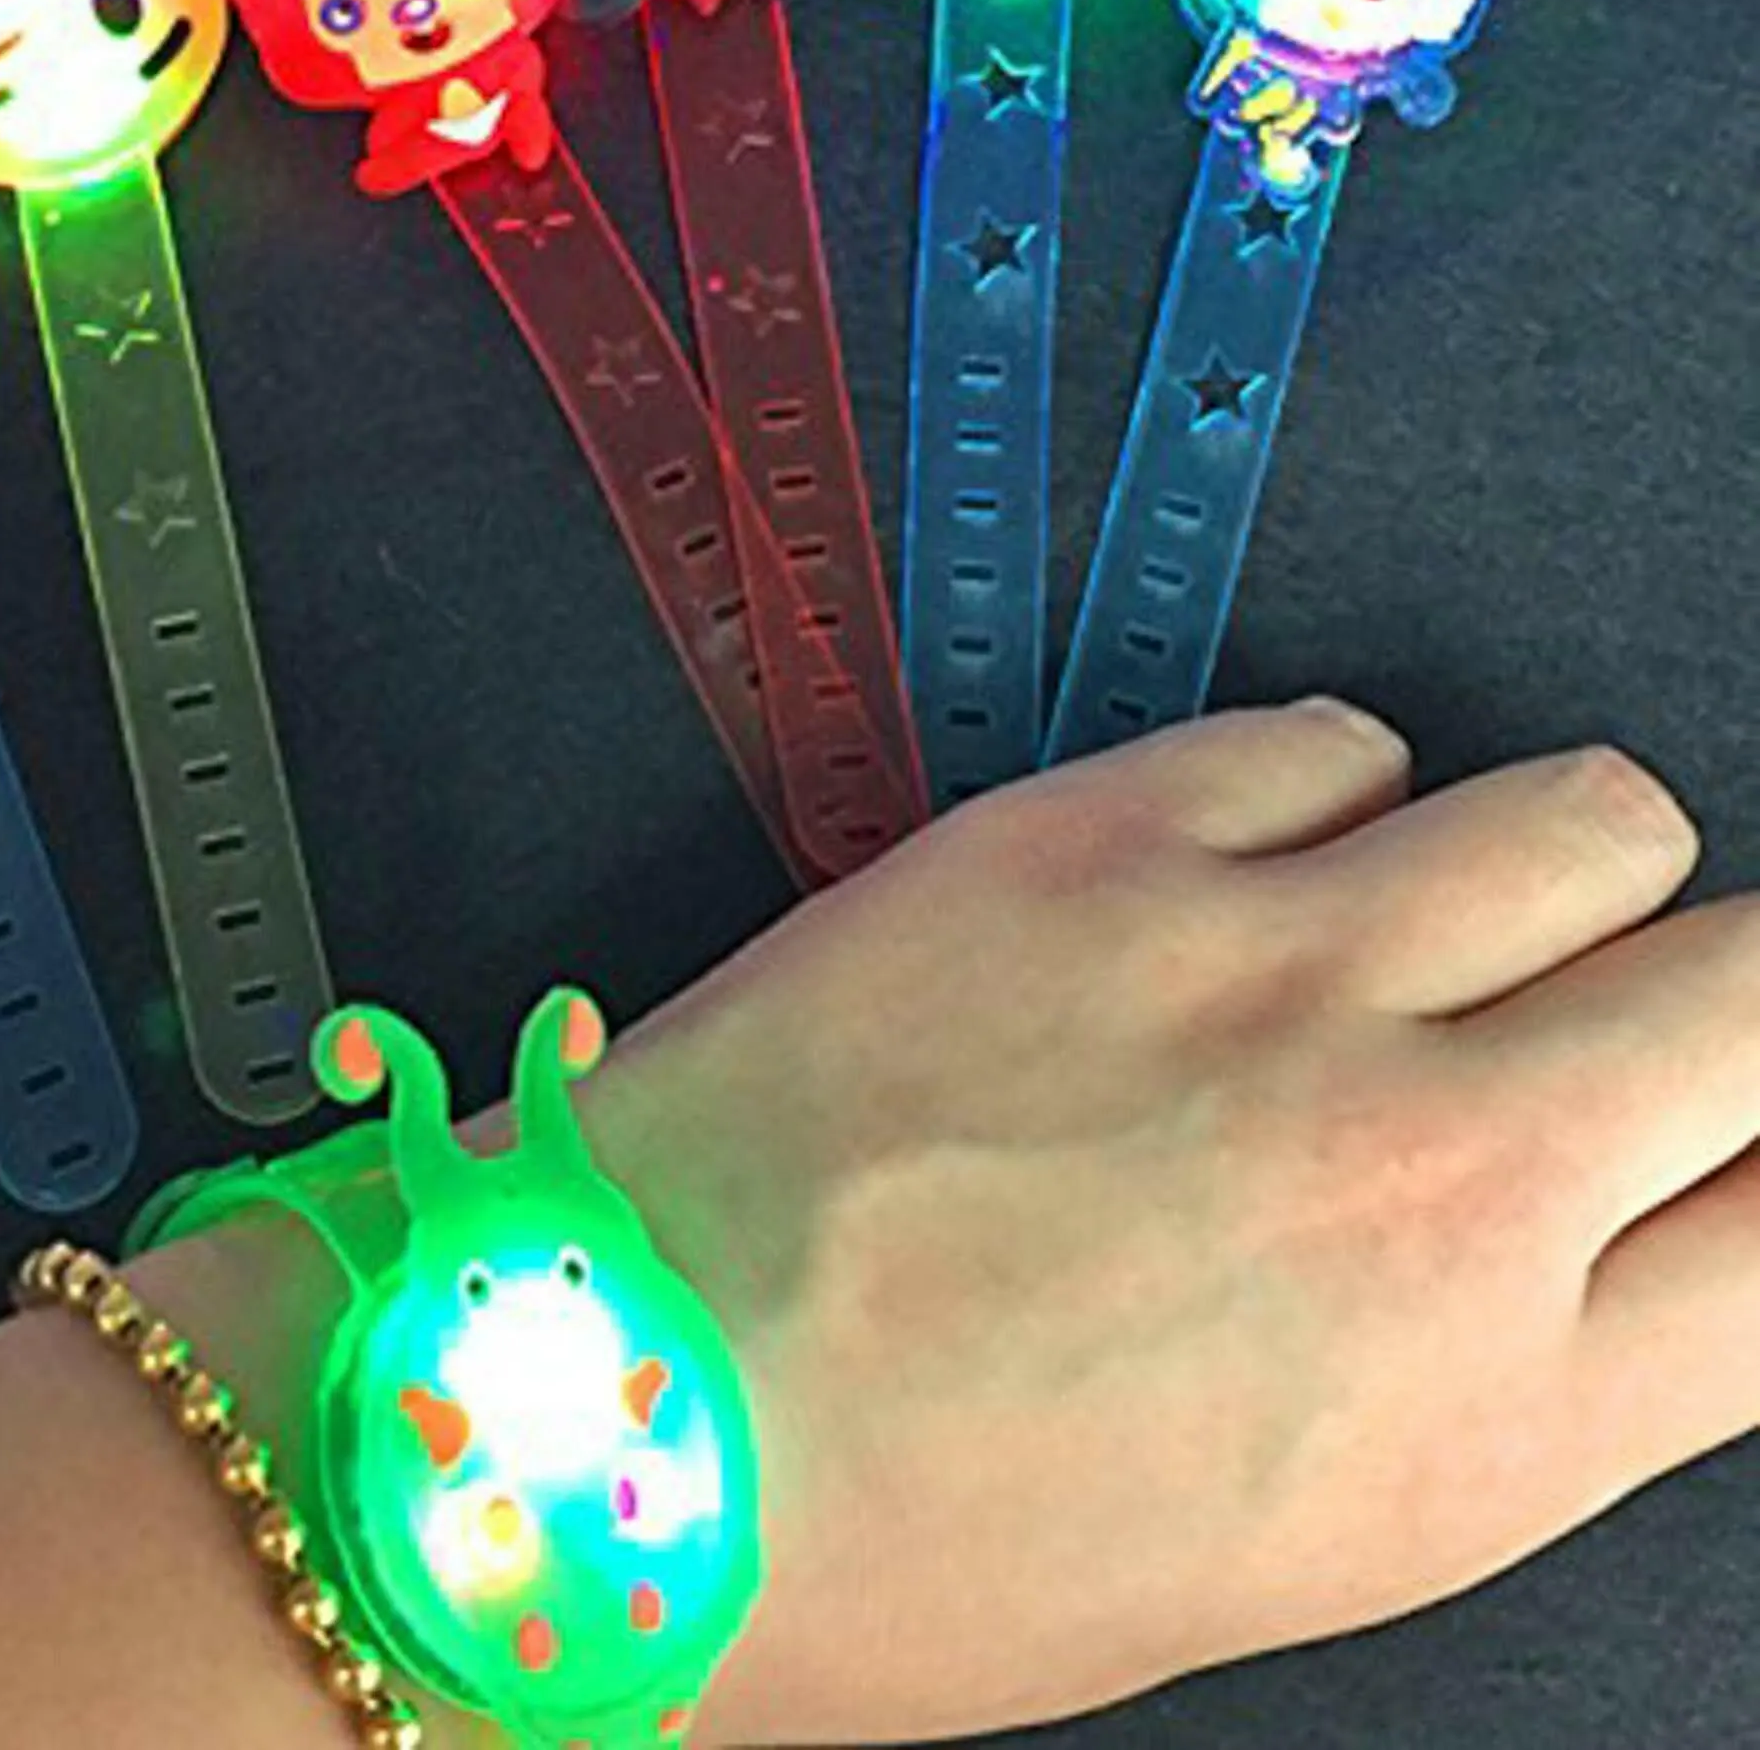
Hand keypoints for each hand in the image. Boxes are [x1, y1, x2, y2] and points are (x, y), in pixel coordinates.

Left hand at [564, 700, 1755, 1742]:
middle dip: (1693, 997)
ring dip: (1532, 870)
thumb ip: (1478, 1372)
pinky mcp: (1101, 839)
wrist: (630, 1409)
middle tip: (1586, 1012)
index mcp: (1488, 1411)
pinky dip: (1319, 794)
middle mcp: (1428, 1173)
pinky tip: (1231, 868)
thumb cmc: (907, 1532)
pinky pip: (1337, 738)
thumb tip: (1586, 1227)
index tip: (1716, 1126)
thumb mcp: (1279, 1540)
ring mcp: (1268, 975)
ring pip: (1588, 816)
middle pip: (1752, 986)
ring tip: (1407, 924)